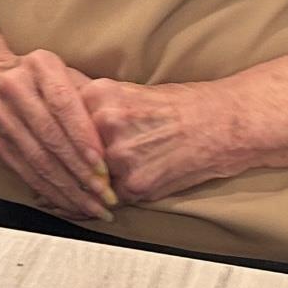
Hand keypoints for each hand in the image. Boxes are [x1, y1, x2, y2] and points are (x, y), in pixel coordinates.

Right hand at [0, 17, 113, 221]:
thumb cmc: (35, 76)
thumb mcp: (60, 70)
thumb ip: (85, 94)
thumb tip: (115, 129)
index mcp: (41, 66)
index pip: (64, 105)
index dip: (83, 137)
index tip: (103, 164)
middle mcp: (17, 90)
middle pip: (51, 138)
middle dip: (81, 171)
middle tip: (106, 194)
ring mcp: (2, 119)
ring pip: (38, 161)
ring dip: (68, 188)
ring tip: (93, 206)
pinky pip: (25, 172)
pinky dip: (49, 191)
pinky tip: (68, 203)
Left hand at [79, 75, 245, 204]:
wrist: (225, 122)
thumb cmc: (185, 104)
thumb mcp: (134, 91)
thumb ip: (99, 107)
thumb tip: (62, 116)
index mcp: (101, 95)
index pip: (64, 121)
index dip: (68, 134)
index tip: (67, 139)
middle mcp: (105, 124)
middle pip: (78, 151)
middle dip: (90, 158)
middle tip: (116, 152)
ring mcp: (119, 156)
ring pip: (96, 177)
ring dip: (108, 177)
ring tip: (139, 163)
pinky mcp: (134, 185)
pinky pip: (118, 195)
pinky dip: (129, 190)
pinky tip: (151, 174)